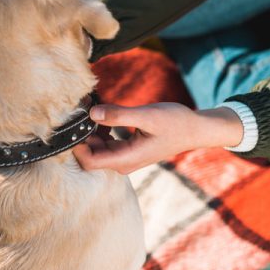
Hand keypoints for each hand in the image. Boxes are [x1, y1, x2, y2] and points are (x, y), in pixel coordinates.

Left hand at [72, 102, 243, 173]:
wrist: (194, 129)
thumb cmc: (175, 122)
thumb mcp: (147, 116)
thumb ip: (119, 115)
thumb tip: (92, 113)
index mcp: (126, 159)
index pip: (88, 161)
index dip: (76, 144)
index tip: (76, 121)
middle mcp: (122, 162)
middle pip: (89, 155)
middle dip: (82, 133)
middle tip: (81, 108)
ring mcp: (124, 157)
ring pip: (96, 148)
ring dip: (90, 130)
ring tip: (91, 106)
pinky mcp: (127, 150)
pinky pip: (106, 143)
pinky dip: (100, 129)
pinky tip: (104, 112)